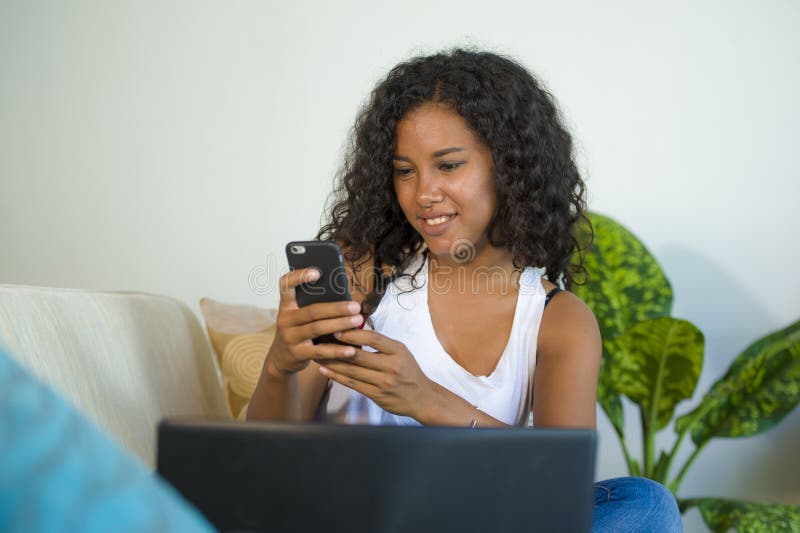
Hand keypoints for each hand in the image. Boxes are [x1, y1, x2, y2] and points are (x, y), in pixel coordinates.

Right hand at [265, 267, 363, 379]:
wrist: (281, 358)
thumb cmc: (298, 330)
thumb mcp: (299, 316)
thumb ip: (313, 305)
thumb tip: (344, 296)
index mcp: (286, 305)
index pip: (286, 285)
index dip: (299, 276)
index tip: (317, 272)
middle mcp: (285, 320)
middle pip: (312, 310)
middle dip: (336, 308)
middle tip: (356, 306)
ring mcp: (290, 337)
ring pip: (317, 328)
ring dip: (340, 324)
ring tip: (358, 320)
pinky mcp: (297, 354)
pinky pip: (320, 351)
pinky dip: (337, 350)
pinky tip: (351, 349)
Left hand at [316, 328, 434, 419]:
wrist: (422, 398)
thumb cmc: (408, 372)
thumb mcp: (401, 352)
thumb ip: (381, 344)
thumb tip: (355, 332)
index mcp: (398, 351)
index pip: (373, 339)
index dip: (353, 334)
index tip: (337, 329)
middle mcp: (392, 366)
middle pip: (359, 355)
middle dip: (337, 348)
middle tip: (320, 341)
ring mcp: (384, 382)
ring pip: (353, 371)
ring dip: (332, 363)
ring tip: (317, 355)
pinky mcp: (377, 395)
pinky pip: (354, 384)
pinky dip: (337, 377)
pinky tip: (325, 371)